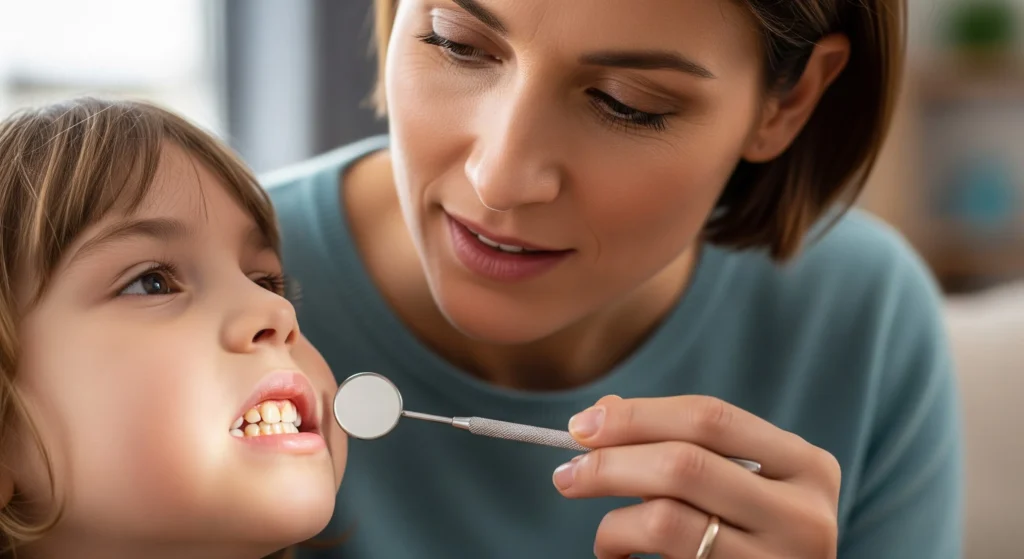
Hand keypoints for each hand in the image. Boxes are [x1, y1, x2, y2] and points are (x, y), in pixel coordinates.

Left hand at [553, 395, 840, 558]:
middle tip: (567, 475)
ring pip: (666, 520)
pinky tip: (620, 558)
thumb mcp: (738, 486)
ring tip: (604, 537)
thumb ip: (682, 445)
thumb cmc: (755, 539)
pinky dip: (624, 551)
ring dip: (612, 522)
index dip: (638, 415)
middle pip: (683, 464)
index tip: (582, 425)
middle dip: (611, 463)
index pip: (710, 418)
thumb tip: (602, 412)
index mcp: (807, 466)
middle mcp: (804, 515)